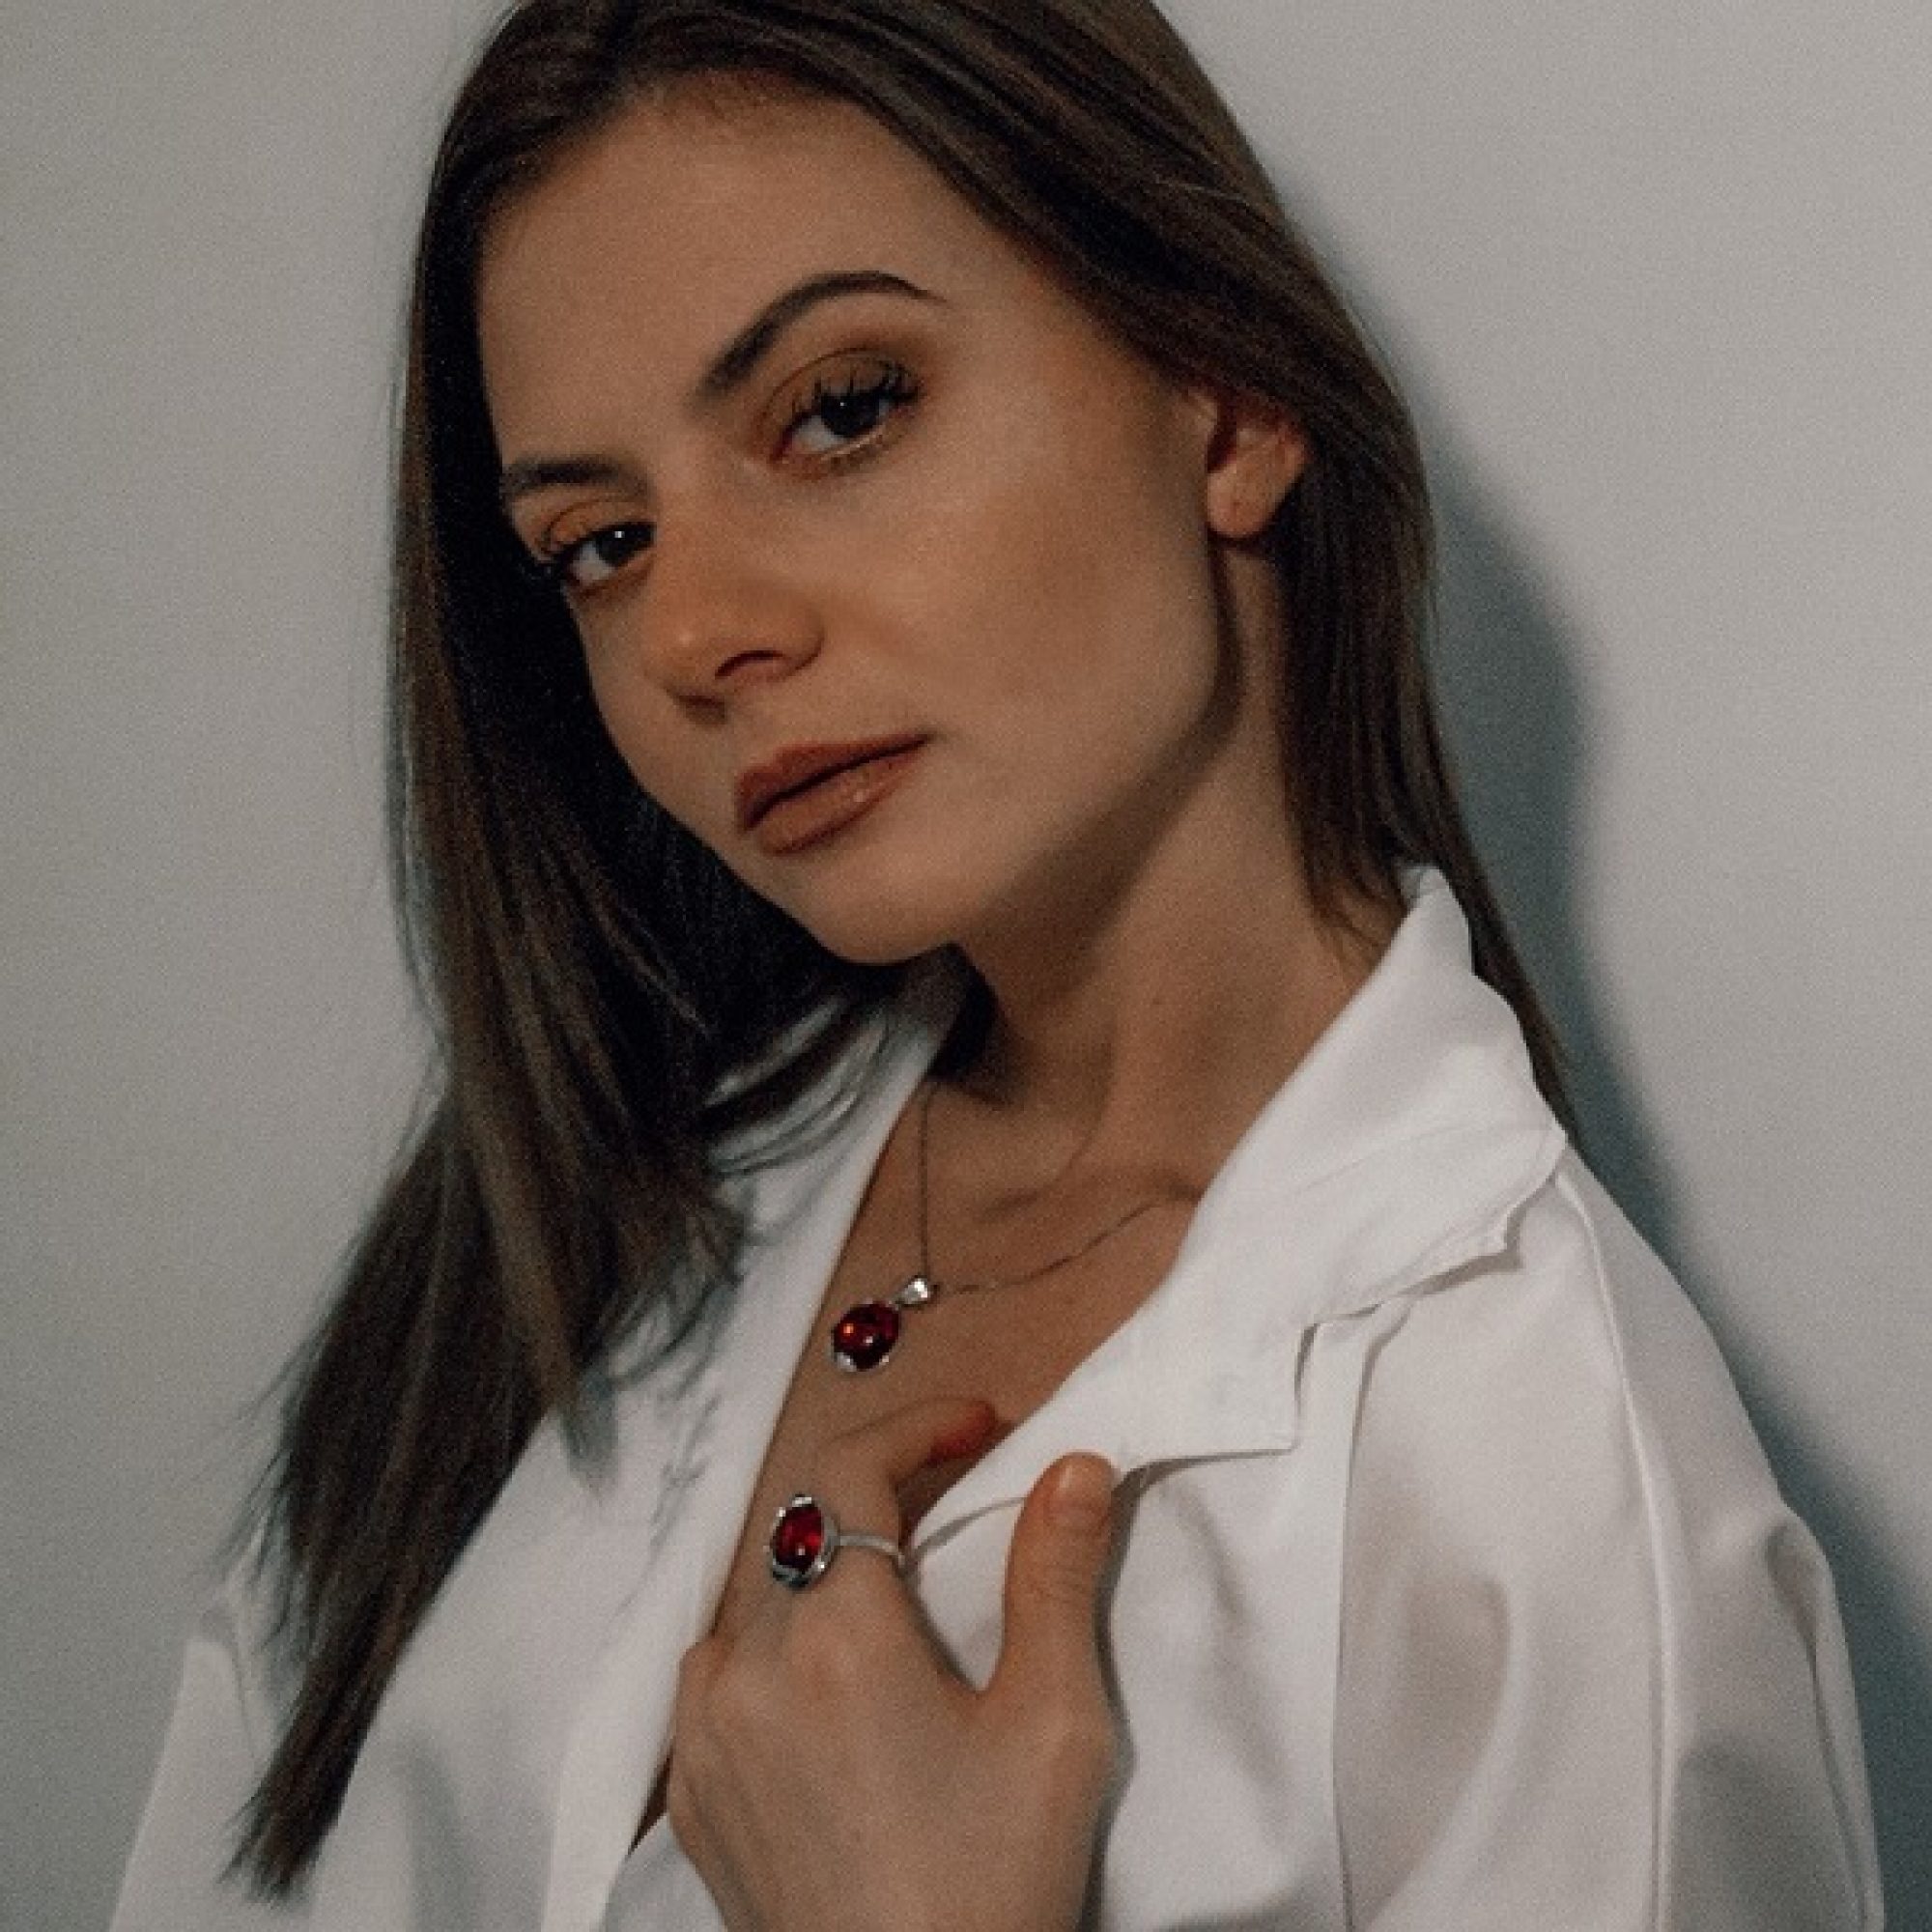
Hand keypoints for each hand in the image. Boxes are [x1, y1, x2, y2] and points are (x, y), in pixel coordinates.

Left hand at [667, 1397, 1118, 1931]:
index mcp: (839, 1638)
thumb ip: (1058, 1578)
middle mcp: (750, 1670)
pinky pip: (720, 1678)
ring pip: (759, 1599)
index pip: (849, 1467)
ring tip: (898, 1616)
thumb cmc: (994, 1885)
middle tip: (957, 1517)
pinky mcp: (691, 1793)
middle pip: (805, 1529)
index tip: (979, 1424)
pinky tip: (831, 1694)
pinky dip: (774, 1653)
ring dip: (824, 1578)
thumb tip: (1075, 1466)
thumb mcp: (1053, 1728)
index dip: (916, 1426)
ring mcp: (706, 1736)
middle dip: (882, 1502)